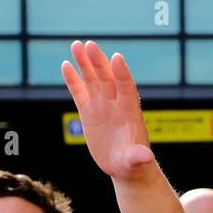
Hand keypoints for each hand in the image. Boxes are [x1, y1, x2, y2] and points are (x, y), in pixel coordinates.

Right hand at [62, 40, 154, 182]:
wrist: (126, 168)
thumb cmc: (134, 166)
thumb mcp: (136, 162)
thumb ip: (139, 157)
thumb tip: (146, 156)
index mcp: (131, 113)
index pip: (127, 89)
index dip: (122, 74)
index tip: (117, 58)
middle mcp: (116, 105)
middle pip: (107, 79)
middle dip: (99, 62)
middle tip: (89, 45)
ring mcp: (102, 107)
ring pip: (93, 80)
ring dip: (85, 63)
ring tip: (76, 45)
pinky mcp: (89, 113)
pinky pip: (80, 92)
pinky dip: (73, 80)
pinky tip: (66, 65)